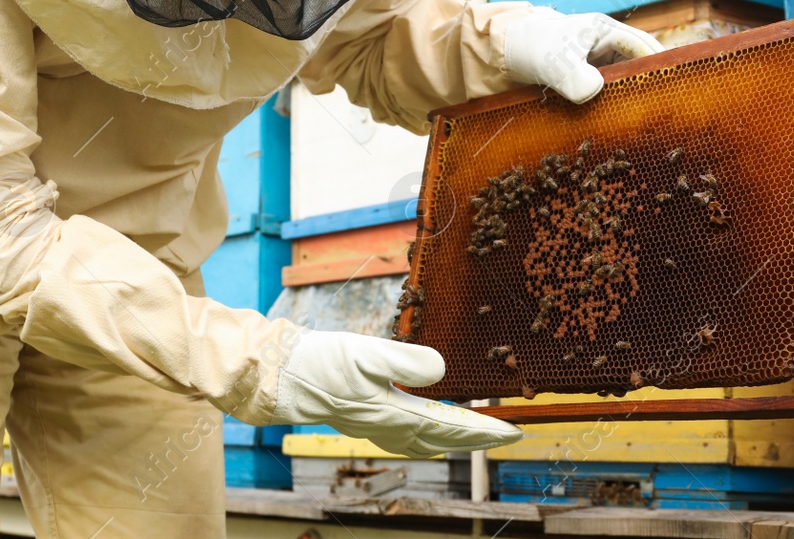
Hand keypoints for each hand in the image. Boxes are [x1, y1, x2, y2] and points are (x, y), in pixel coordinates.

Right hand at [268, 330, 521, 457]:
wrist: (279, 376)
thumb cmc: (320, 364)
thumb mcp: (367, 354)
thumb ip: (407, 362)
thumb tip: (442, 371)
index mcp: (395, 413)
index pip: (451, 425)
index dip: (484, 428)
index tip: (513, 430)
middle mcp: (388, 426)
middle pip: (443, 437)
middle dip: (476, 437)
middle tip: (506, 435)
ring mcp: (373, 425)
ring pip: (425, 439)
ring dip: (453, 438)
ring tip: (473, 437)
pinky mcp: (361, 416)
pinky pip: (404, 436)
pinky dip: (424, 437)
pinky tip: (422, 435)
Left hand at [503, 8, 663, 102]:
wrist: (504, 53)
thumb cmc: (532, 50)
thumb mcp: (554, 65)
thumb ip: (576, 80)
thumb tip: (595, 92)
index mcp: (603, 29)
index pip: (643, 46)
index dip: (659, 64)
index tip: (672, 85)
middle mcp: (604, 41)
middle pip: (638, 61)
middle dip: (648, 80)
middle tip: (663, 106)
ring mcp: (595, 57)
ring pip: (623, 75)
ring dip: (630, 92)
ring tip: (644, 115)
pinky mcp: (585, 72)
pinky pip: (607, 85)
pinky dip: (613, 98)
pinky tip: (617, 117)